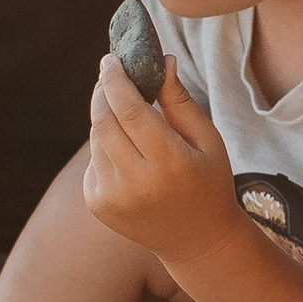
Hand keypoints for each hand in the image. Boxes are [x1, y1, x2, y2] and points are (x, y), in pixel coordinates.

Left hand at [80, 55, 239, 278]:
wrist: (197, 241)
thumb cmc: (209, 182)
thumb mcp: (208, 140)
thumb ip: (180, 101)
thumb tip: (162, 61)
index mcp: (169, 163)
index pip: (130, 110)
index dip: (116, 80)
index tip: (110, 60)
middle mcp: (135, 183)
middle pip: (103, 121)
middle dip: (102, 92)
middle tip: (109, 73)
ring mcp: (112, 197)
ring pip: (96, 139)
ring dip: (105, 118)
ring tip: (127, 114)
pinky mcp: (98, 205)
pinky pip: (94, 160)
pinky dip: (105, 145)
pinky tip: (128, 152)